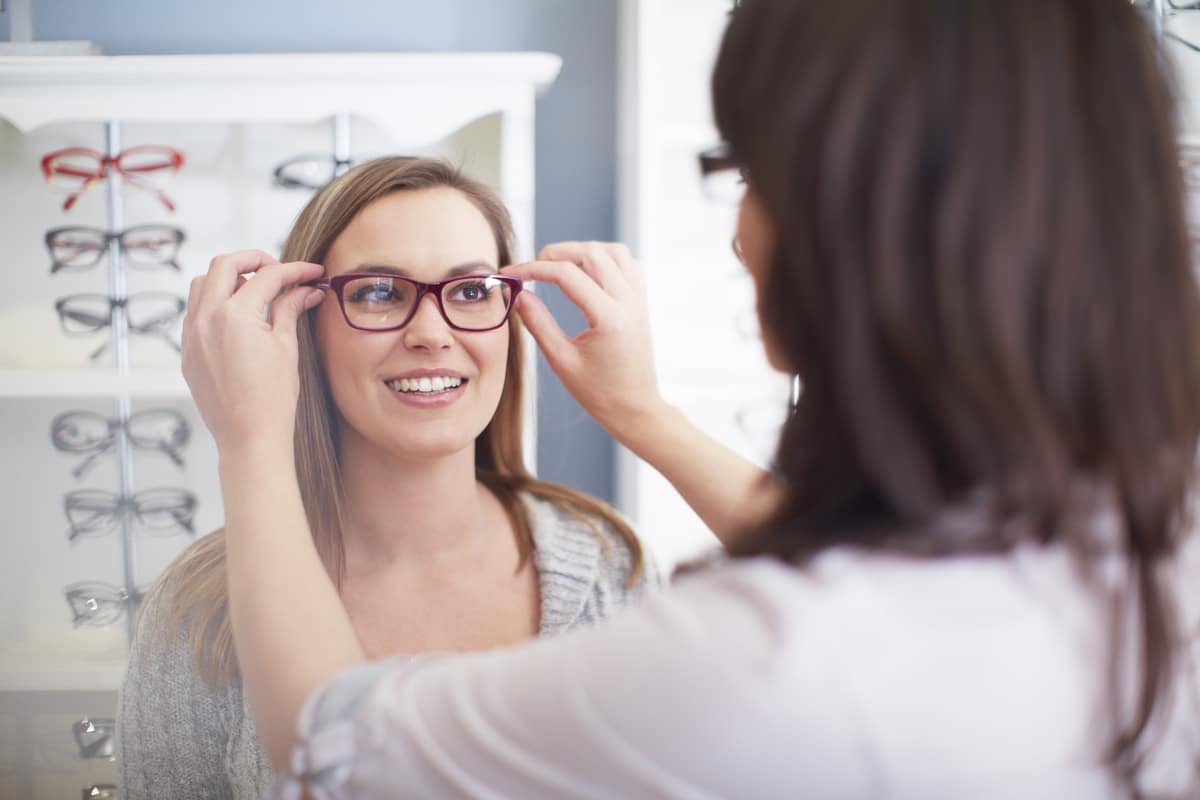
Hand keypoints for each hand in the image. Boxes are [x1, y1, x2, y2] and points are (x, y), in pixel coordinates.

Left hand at [182, 250, 324, 456]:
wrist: (249, 437)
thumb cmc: (272, 399)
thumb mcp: (286, 347)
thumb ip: (290, 310)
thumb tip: (305, 290)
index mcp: (235, 315)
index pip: (267, 276)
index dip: (294, 270)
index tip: (311, 273)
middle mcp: (206, 319)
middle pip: (225, 264)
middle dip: (254, 260)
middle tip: (279, 270)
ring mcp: (192, 335)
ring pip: (202, 284)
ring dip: (228, 279)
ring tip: (255, 292)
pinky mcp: (188, 351)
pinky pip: (195, 312)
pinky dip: (215, 303)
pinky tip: (238, 318)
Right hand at [502, 241, 667, 441]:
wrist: (635, 409)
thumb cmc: (599, 393)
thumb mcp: (561, 361)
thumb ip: (538, 324)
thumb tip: (519, 295)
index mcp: (608, 318)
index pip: (566, 275)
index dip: (533, 269)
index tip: (511, 273)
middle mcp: (628, 302)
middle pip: (591, 253)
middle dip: (556, 253)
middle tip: (532, 267)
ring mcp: (639, 300)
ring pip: (613, 251)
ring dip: (583, 251)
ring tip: (559, 265)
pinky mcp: (642, 303)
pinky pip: (628, 264)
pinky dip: (605, 258)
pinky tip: (587, 272)